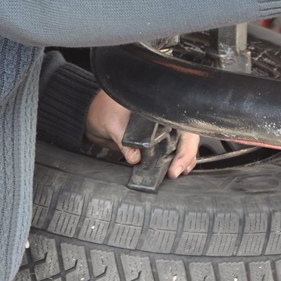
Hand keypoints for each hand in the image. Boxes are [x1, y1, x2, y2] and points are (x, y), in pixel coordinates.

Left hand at [85, 90, 199, 177]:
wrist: (93, 113)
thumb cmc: (104, 108)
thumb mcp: (112, 122)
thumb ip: (123, 140)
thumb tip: (134, 157)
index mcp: (160, 108)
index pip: (184, 127)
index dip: (186, 147)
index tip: (177, 166)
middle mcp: (164, 118)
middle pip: (187, 137)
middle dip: (187, 156)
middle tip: (176, 172)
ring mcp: (160, 130)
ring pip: (181, 145)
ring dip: (182, 160)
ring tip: (176, 173)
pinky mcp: (152, 141)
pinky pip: (168, 151)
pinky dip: (171, 162)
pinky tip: (169, 171)